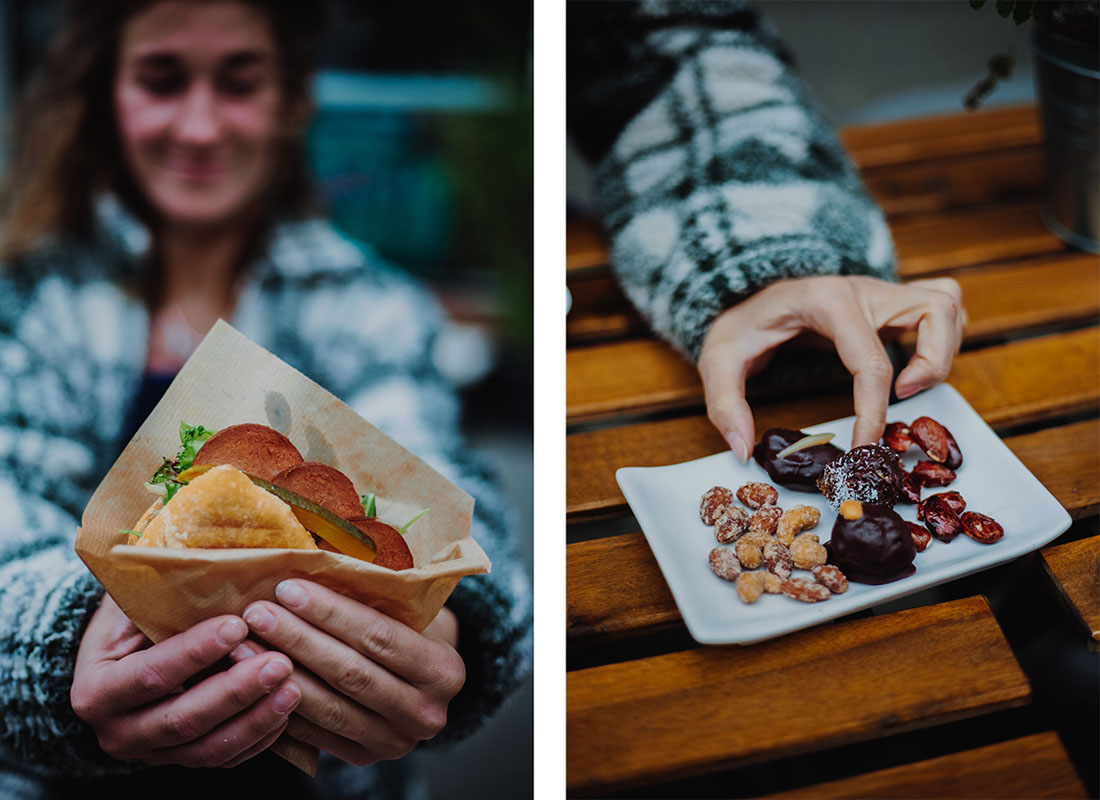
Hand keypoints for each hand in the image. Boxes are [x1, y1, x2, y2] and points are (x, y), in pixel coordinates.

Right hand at [71, 593, 301, 767]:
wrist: (122, 657)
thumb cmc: (133, 618)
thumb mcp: (136, 602)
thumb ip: (166, 597)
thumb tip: (219, 566)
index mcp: (98, 690)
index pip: (151, 674)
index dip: (195, 652)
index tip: (238, 625)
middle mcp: (119, 732)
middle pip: (184, 719)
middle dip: (236, 692)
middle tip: (280, 662)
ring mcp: (152, 753)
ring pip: (209, 748)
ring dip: (255, 719)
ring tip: (292, 687)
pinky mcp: (183, 759)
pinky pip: (225, 759)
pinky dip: (258, 737)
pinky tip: (286, 712)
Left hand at [231, 580, 464, 765]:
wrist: (423, 686)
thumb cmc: (410, 633)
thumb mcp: (411, 615)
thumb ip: (377, 598)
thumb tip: (314, 555)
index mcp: (443, 670)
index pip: (380, 636)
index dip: (331, 612)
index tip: (288, 588)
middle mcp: (425, 713)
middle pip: (351, 672)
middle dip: (298, 639)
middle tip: (256, 613)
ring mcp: (395, 742)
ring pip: (328, 707)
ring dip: (280, 674)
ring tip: (242, 646)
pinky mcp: (364, 758)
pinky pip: (316, 734)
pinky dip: (282, 705)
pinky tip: (253, 681)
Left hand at [697, 275, 963, 455]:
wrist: (744, 290)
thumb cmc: (740, 323)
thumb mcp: (718, 359)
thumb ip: (725, 404)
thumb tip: (745, 451)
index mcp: (826, 302)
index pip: (870, 359)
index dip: (873, 410)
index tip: (865, 446)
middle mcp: (863, 290)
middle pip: (936, 309)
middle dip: (934, 361)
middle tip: (905, 396)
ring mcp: (880, 292)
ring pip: (945, 303)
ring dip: (944, 348)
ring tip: (910, 384)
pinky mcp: (888, 303)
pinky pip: (939, 307)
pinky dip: (941, 337)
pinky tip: (912, 366)